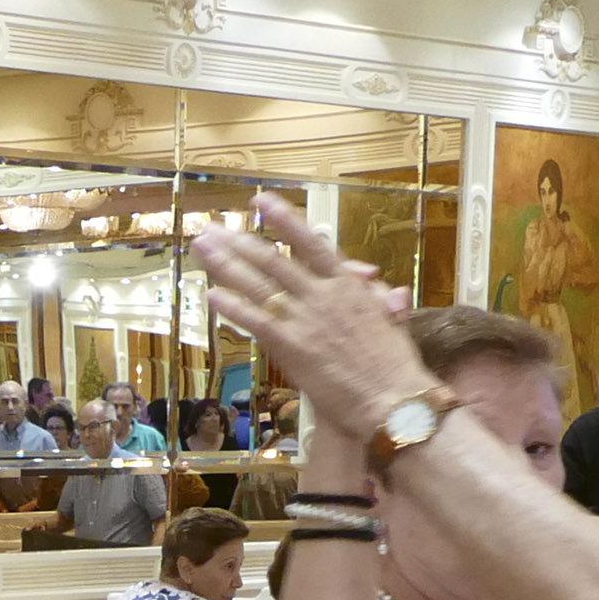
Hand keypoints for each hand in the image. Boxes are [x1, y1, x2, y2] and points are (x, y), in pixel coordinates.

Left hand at [194, 198, 432, 445]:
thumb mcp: (389, 321)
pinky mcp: (290, 345)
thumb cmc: (396, 366)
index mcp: (347, 284)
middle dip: (238, 242)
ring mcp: (303, 318)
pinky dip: (233, 307)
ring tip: (202, 248)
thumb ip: (376, 298)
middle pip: (273, 260)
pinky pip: (255, 321)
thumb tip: (377, 282)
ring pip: (258, 284)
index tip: (261, 201)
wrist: (392, 398)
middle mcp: (322, 294)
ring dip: (226, 264)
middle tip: (212, 228)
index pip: (310, 242)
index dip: (284, 219)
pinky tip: (212, 295)